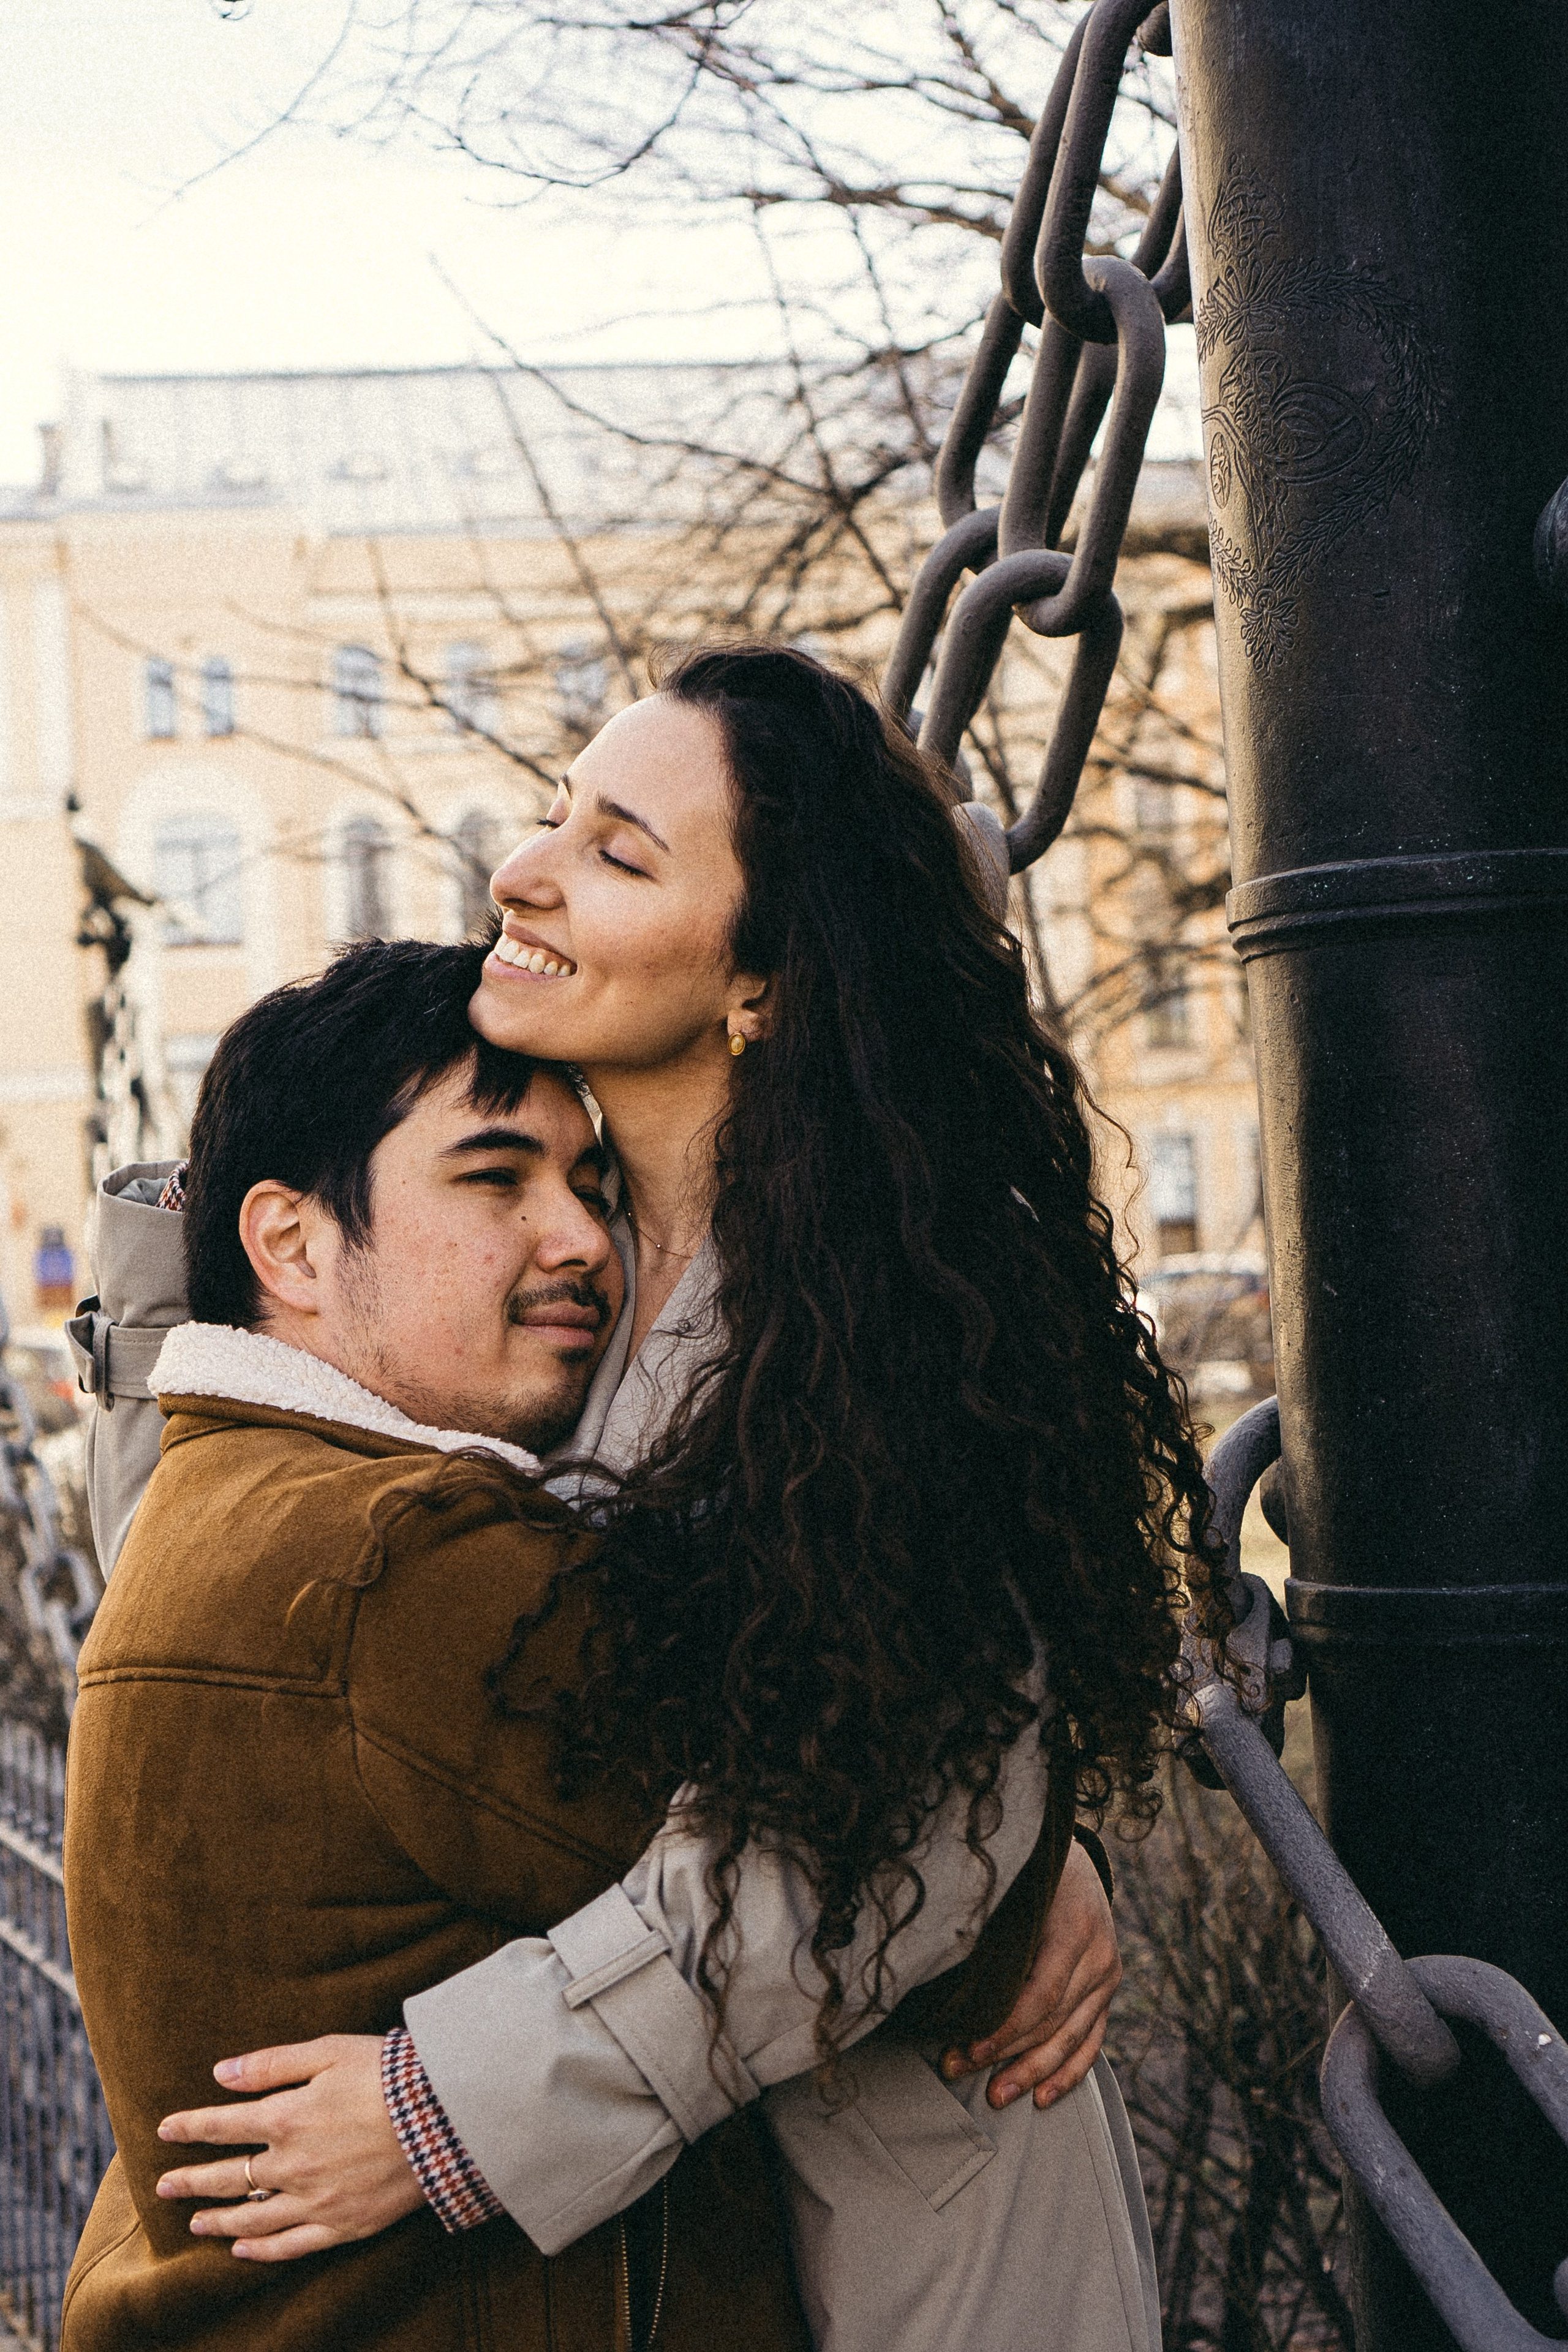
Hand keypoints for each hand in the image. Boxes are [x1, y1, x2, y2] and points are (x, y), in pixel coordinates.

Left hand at [155, 2034, 423, 2260]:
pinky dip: (262, 2251)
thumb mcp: (328, 2051)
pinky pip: (291, 2246)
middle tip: (164, 2186)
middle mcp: (292, 2166)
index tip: (165, 2130)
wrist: (445, 2115)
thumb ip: (272, 2064)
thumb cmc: (388, 2073)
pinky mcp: (343, 2225)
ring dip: (218, 2221)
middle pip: (227, 2179)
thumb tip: (221, 2073)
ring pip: (252, 2219)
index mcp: (285, 2118)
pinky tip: (242, 2251)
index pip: (222, 2125)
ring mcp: (315, 2201)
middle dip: (191, 2181)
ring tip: (196, 2223)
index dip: (189, 2127)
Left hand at [940, 1835, 1120, 2110]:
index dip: (1004, 2029)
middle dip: (1006, 2054)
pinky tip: (1043, 2099)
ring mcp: (1108, 1975)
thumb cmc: (1027, 1870)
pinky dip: (1068, 2073)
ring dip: (1031, 2072)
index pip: (1041, 1995)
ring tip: (996, 2096)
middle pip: (1053, 2021)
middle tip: (958, 2070)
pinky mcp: (1107, 1990)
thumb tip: (942, 1974)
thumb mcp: (1012, 1886)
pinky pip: (1091, 2042)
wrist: (1073, 1855)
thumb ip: (993, 1929)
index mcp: (1075, 1926)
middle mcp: (1099, 1955)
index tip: (966, 2049)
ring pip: (1071, 2038)